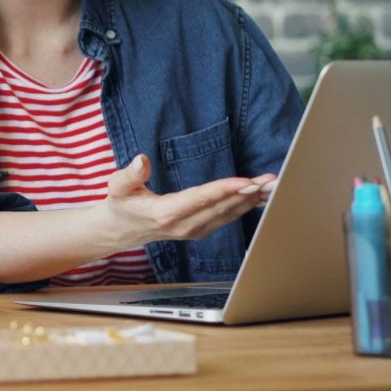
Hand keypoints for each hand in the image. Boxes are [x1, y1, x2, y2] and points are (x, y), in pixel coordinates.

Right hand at [100, 154, 276, 248]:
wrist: (121, 231)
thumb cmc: (120, 204)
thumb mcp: (116, 186)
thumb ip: (129, 173)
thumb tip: (142, 159)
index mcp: (165, 213)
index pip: (200, 199)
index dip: (224, 190)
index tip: (246, 182)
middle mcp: (184, 225)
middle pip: (222, 207)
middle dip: (249, 193)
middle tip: (271, 180)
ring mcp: (195, 231)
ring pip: (229, 214)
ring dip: (253, 200)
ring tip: (273, 186)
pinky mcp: (201, 230)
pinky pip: (228, 218)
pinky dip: (246, 207)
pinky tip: (261, 197)